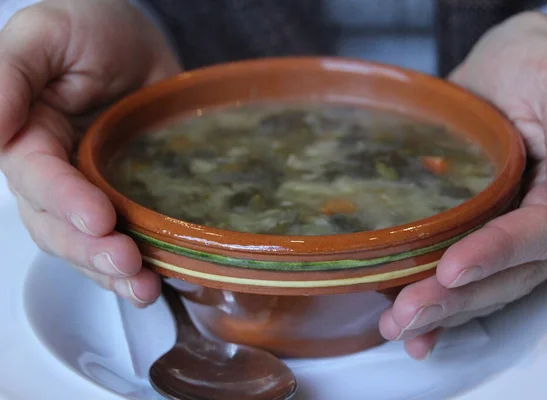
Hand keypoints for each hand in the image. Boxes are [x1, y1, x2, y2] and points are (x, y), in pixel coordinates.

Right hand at [0, 0, 180, 305]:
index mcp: (27, 140)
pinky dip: (138, 265)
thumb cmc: (90, 27)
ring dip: (112, 273)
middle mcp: (55, 175)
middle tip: (127, 262)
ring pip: (88, 244)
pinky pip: (125, 238)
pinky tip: (157, 280)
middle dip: (90, 250)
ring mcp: (93, 191)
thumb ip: (9, 73)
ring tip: (144, 286)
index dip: (64, 203)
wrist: (140, 41)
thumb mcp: (46, 34)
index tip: (100, 217)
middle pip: (58, 227)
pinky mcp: (130, 198)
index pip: (37, 181)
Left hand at [379, 11, 546, 358]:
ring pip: (479, 284)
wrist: (508, 63)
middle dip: (454, 300)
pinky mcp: (469, 228)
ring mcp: (500, 230)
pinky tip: (411, 329)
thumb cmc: (540, 65)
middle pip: (503, 276)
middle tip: (406, 315)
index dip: (494, 256)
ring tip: (398, 327)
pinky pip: (459, 273)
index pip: (534, 236)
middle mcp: (534, 224)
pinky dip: (437, 305)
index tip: (450, 270)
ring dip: (440, 312)